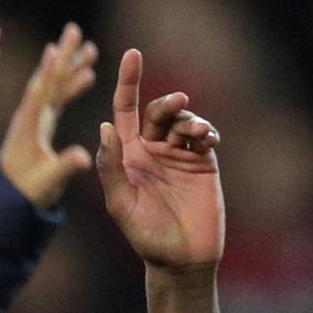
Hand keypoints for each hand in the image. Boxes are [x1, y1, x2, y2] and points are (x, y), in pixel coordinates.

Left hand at [1, 21, 99, 205]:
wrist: (6, 200)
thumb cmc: (24, 193)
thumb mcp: (45, 183)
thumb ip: (63, 167)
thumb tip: (83, 156)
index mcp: (27, 127)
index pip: (39, 93)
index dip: (49, 71)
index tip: (56, 48)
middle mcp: (29, 117)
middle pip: (48, 80)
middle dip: (62, 55)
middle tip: (74, 29)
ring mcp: (35, 119)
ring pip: (55, 86)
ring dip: (71, 66)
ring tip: (87, 46)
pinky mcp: (41, 124)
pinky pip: (59, 98)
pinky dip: (72, 84)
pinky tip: (87, 73)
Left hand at [96, 49, 225, 269]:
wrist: (182, 258)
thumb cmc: (145, 235)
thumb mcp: (121, 203)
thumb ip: (112, 166)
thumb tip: (104, 128)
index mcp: (127, 156)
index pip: (124, 111)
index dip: (128, 81)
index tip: (132, 54)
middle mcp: (152, 150)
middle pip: (157, 111)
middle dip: (167, 102)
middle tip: (178, 102)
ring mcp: (179, 155)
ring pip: (183, 121)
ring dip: (189, 119)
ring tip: (196, 132)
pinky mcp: (203, 163)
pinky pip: (205, 136)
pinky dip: (207, 131)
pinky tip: (207, 139)